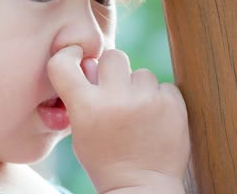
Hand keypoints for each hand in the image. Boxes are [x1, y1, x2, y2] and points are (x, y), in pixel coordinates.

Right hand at [47, 45, 189, 192]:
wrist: (141, 187)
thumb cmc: (104, 158)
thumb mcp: (81, 131)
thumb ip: (80, 95)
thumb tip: (89, 62)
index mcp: (85, 107)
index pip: (62, 63)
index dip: (69, 56)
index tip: (77, 58)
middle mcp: (115, 99)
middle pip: (113, 56)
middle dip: (113, 71)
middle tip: (116, 92)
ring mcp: (147, 101)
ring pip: (142, 72)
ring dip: (139, 88)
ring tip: (138, 113)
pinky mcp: (174, 106)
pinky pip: (164, 86)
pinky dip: (160, 99)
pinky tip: (155, 119)